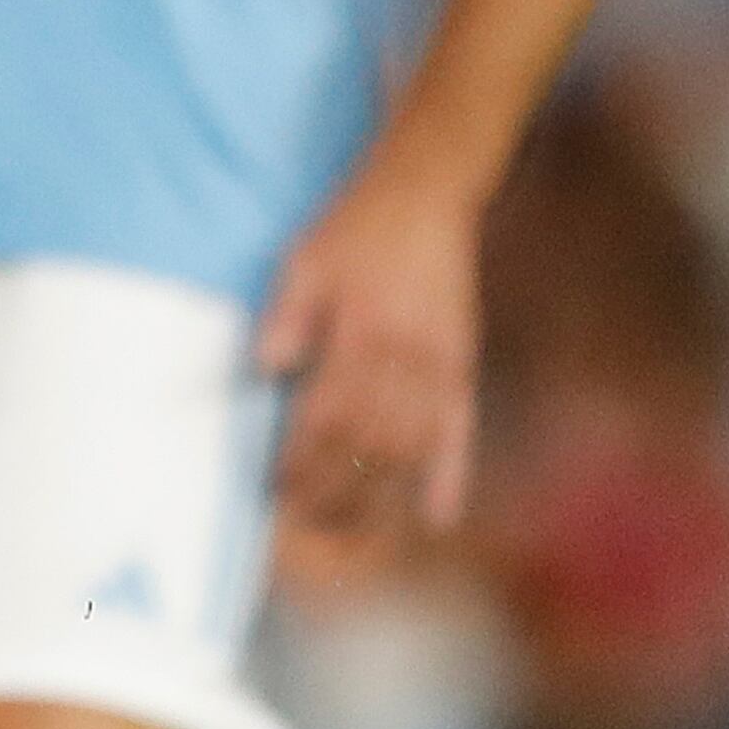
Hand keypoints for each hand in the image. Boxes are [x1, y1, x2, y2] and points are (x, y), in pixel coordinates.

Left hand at [258, 148, 492, 540]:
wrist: (425, 198)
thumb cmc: (354, 232)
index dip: (304, 460)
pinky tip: (437, 516)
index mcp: (362, 335)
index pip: (329, 417)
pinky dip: (450, 477)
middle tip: (306, 523)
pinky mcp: (462, 368)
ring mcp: (440, 369)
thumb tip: (266, 366)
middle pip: (371, 445)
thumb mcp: (305, 262)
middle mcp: (407, 360)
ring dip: (382, 494)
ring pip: (413, 449)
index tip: (277, 488)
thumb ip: (288, 316)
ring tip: (352, 530)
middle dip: (336, 489)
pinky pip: (459, 433)